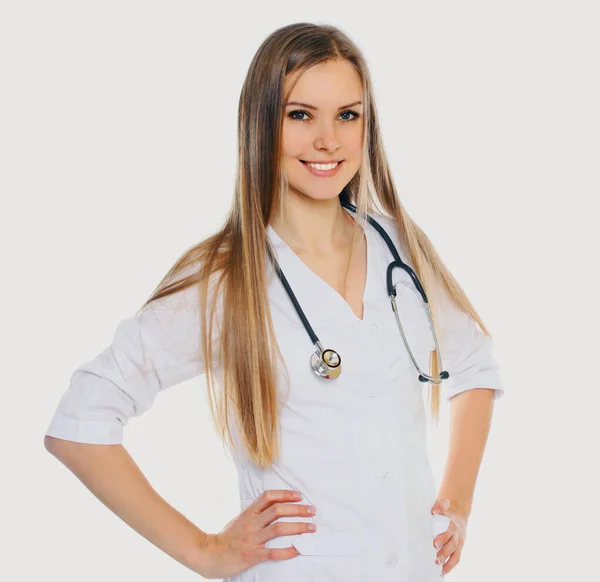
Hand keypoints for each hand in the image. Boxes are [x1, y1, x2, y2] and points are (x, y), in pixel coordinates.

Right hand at [193, 489, 316, 579]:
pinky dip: (287, 551)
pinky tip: (298, 550)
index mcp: (248, 513)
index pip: (268, 497)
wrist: (209, 555)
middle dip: (297, 509)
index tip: (299, 495)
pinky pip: (273, 552)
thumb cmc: (226, 538)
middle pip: (277, 510)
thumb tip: (272, 507)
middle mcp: (251, 523)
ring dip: (297, 527)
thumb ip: (254, 514)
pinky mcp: (252, 555)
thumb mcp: (239, 520)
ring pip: (278, 528)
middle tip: (311, 511)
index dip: (285, 494)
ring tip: (311, 527)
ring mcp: (252, 539)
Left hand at [430, 497, 468, 575]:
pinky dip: (450, 565)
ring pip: (454, 549)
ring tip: (437, 562)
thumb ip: (439, 506)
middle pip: (451, 537)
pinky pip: (456, 558)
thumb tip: (434, 510)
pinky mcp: (459, 547)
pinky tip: (442, 570)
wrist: (458, 515)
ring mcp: (458, 540)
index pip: (447, 518)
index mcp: (451, 518)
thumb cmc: (445, 512)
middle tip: (435, 546)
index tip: (434, 514)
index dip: (441, 516)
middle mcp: (456, 530)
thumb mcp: (441, 505)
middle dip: (443, 542)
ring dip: (446, 557)